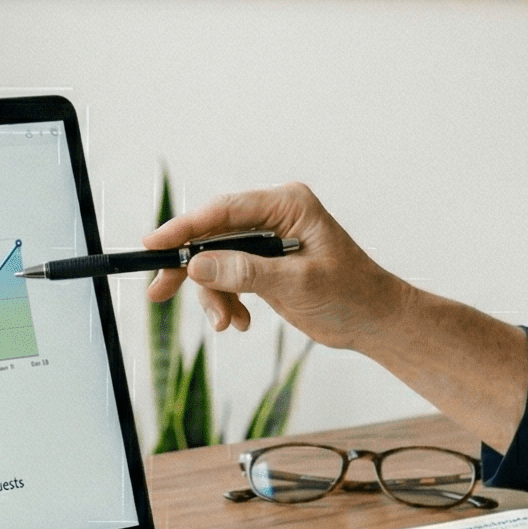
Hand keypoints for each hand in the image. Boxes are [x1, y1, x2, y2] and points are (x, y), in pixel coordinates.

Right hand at [144, 183, 405, 350]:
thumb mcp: (295, 284)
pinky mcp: (265, 263)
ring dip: (214, 294)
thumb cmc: (350, 294)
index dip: (184, 228)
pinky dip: (227, 301)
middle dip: (190, 268)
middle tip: (158, 291)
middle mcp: (275, 216)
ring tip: (226, 323)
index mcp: (287, 205)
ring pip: (216, 261)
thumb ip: (245, 272)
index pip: (224, 211)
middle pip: (213, 234)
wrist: (375, 321)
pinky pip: (229, 277)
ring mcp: (269, 239)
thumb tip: (197, 266)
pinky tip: (239, 322)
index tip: (153, 244)